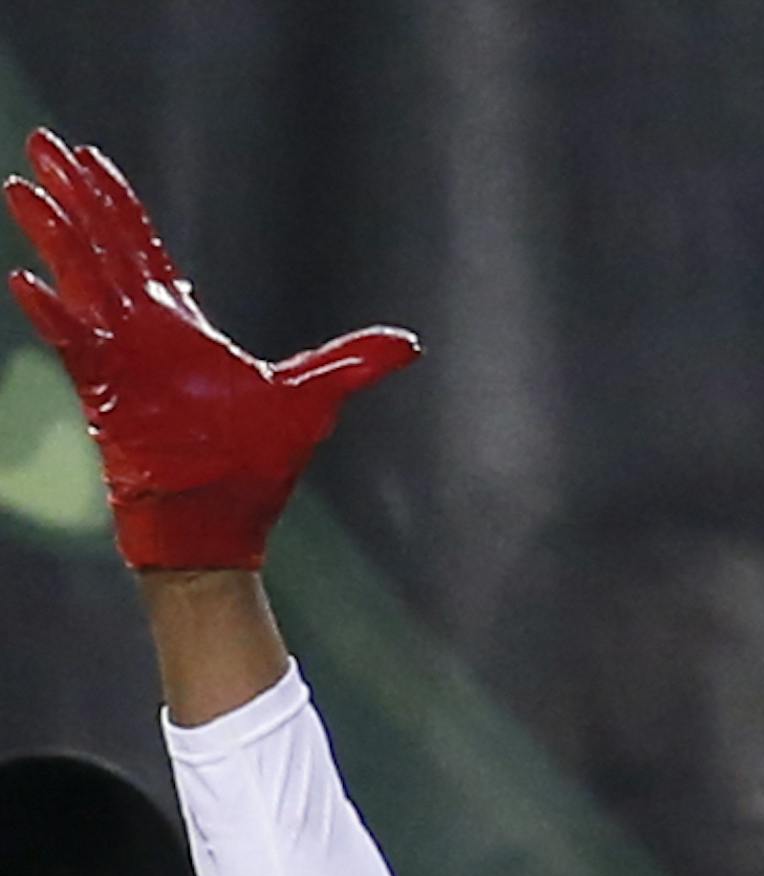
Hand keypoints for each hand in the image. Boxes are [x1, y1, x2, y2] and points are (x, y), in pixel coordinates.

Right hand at [4, 129, 417, 569]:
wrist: (224, 530)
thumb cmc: (256, 470)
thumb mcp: (311, 402)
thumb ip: (352, 365)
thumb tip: (410, 345)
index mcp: (180, 327)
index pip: (142, 246)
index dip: (116, 202)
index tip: (89, 156)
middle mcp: (142, 332)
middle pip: (103, 246)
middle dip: (75, 195)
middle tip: (45, 144)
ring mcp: (119, 360)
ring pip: (78, 280)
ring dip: (52, 235)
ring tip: (21, 188)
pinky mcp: (104, 394)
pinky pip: (73, 345)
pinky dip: (52, 315)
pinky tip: (25, 280)